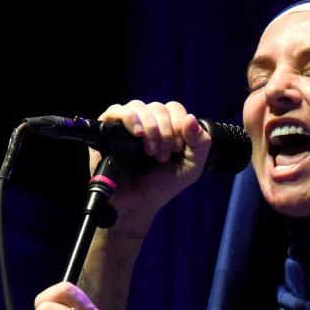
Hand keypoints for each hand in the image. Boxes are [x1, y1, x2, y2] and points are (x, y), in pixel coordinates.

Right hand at [90, 99, 212, 218]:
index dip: (179, 125)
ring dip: (150, 129)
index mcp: (167, 126)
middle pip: (158, 107)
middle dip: (166, 133)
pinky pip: (116, 111)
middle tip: (163, 156)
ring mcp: (127, 124)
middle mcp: (147, 121)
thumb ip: (200, 143)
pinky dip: (131, 119)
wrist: (138, 202)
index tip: (177, 150)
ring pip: (139, 106)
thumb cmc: (162, 184)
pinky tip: (138, 134)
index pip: (174, 108)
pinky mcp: (108, 129)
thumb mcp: (191, 167)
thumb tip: (191, 118)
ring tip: (150, 152)